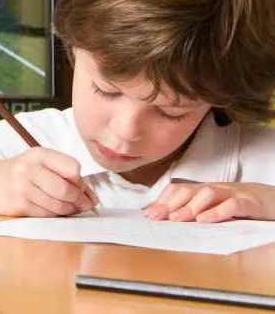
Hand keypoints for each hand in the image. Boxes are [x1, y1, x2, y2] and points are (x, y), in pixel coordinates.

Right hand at [0, 147, 97, 216]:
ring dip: (69, 210)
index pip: (73, 168)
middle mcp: (29, 168)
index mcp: (39, 154)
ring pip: (58, 206)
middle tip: (83, 204)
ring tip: (70, 208)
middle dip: (79, 200)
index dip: (81, 181)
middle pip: (67, 190)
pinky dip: (55, 215)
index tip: (81, 186)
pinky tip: (54, 211)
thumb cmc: (23, 173)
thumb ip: (66, 175)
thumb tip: (92, 198)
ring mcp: (22, 187)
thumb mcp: (41, 164)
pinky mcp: (18, 205)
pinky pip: (47, 215)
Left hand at [144, 182, 274, 222]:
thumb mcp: (214, 206)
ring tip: (177, 219)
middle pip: (189, 191)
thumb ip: (194, 211)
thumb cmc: (240, 205)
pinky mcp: (251, 202)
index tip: (147, 215)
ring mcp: (233, 194)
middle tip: (156, 218)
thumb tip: (165, 219)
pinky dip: (218, 211)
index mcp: (205, 191)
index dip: (162, 201)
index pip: (179, 190)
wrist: (273, 199)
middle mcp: (216, 189)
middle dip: (170, 204)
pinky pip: (233, 204)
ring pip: (208, 194)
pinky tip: (206, 220)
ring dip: (190, 207)